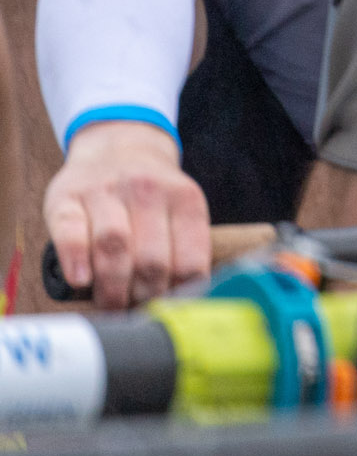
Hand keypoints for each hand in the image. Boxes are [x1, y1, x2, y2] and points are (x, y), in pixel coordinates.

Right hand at [45, 120, 209, 308]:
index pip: (190, 260)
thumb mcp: (179, 208)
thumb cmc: (151, 195)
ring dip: (112, 287)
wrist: (117, 144)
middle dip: (143, 296)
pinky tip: (79, 280)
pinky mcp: (67, 197)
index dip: (178, 295)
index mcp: (185, 199)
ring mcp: (106, 191)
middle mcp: (148, 191)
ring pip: (115, 246)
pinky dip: (76, 259)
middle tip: (134, 311)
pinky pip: (71, 231)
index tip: (168, 311)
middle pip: (151, 259)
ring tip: (111, 305)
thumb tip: (186, 304)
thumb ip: (184, 249)